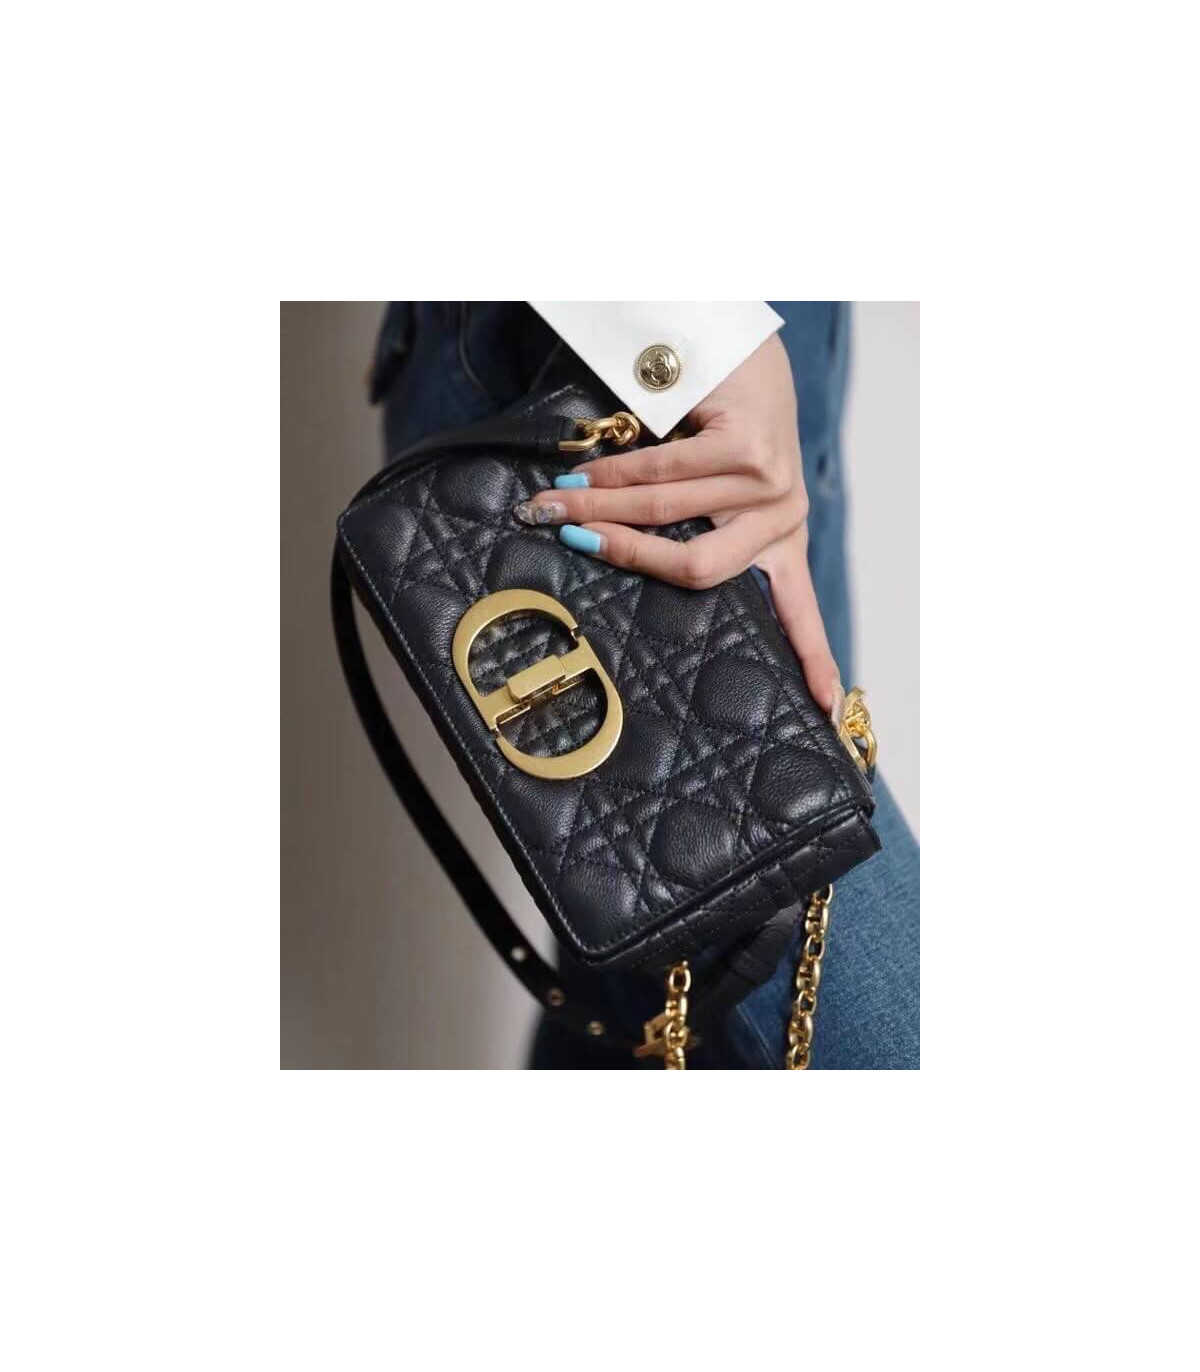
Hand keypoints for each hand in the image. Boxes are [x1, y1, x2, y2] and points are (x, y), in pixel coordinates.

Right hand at [513, 335, 842, 714]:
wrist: (739, 347)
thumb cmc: (717, 425)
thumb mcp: (712, 490)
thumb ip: (684, 528)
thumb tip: (600, 556)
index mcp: (781, 541)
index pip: (799, 611)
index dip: (812, 659)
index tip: (827, 709)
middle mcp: (783, 517)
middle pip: (697, 569)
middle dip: (623, 554)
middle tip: (567, 541)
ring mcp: (771, 483)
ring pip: (667, 513)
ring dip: (597, 509)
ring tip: (551, 506)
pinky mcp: (750, 447)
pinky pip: (664, 471)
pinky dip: (610, 477)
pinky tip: (577, 481)